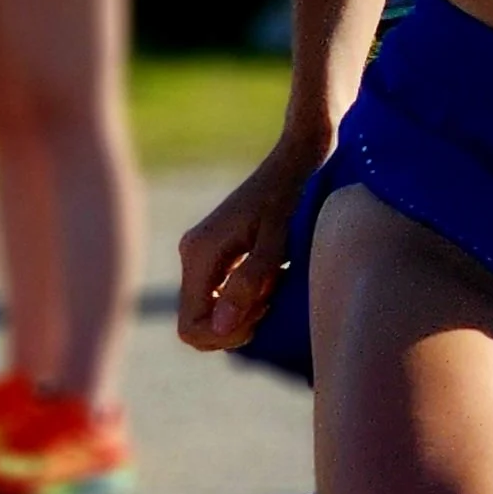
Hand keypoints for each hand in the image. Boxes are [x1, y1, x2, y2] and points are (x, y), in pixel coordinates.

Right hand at [178, 139, 318, 352]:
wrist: (301, 156)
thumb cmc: (295, 195)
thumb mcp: (278, 240)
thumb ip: (249, 282)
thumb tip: (220, 327)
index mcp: (201, 254)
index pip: (191, 327)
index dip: (225, 337)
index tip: (261, 312)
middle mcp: (193, 255)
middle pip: (197, 324)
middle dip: (235, 327)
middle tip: (271, 300)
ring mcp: (202, 254)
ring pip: (210, 313)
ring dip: (243, 314)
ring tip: (275, 287)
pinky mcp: (217, 253)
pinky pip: (220, 296)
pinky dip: (245, 300)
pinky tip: (272, 282)